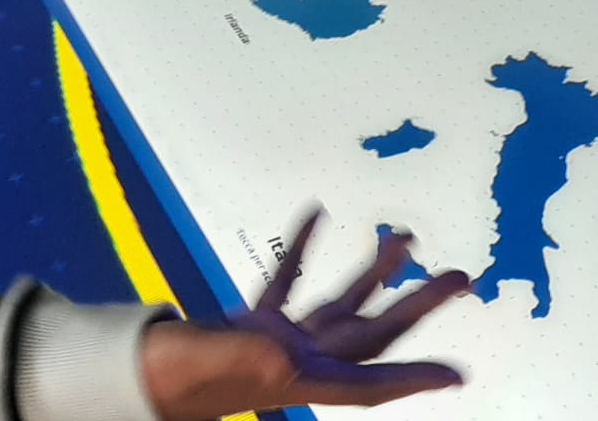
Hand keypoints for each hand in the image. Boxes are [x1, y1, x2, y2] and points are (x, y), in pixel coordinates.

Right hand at [140, 213, 469, 420]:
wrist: (136, 377)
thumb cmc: (170, 376)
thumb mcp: (208, 363)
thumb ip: (245, 358)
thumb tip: (279, 355)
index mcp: (298, 379)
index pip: (367, 383)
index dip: (414, 380)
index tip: (457, 376)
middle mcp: (299, 362)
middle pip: (373, 333)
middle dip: (418, 306)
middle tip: (462, 277)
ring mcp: (279, 344)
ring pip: (342, 305)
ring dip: (375, 273)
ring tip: (405, 239)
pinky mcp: (254, 326)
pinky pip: (290, 283)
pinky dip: (306, 249)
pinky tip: (318, 214)